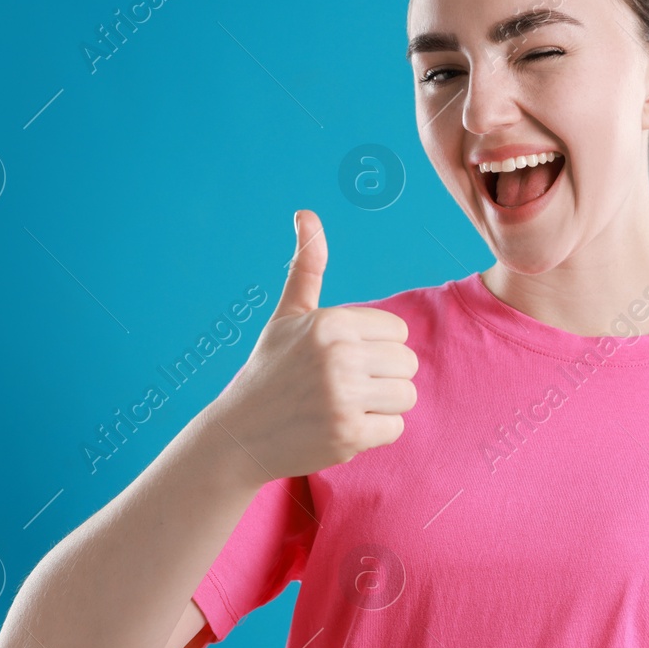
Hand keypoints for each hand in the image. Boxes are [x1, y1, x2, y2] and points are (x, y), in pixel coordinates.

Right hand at [209, 210, 417, 486]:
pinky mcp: (349, 433)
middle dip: (382, 377)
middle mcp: (339, 355)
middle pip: (407, 363)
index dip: (375, 347)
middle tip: (342, 386)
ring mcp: (344, 396)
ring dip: (381, 405)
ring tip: (344, 405)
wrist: (241, 435)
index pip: (397, 331)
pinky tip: (341, 427)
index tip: (341, 359)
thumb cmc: (270, 370)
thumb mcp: (288, 315)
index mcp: (331, 322)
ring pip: (407, 395)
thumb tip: (306, 213)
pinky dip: (375, 432)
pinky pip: (396, 428)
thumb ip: (307, 266)